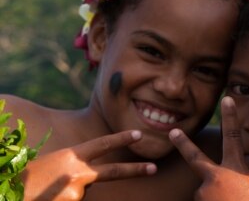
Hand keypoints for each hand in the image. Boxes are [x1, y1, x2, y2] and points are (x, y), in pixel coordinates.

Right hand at [23, 130, 156, 200]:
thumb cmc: (28, 178)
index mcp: (71, 155)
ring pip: (85, 191)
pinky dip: (66, 200)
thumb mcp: (53, 163)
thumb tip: (92, 178)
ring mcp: (76, 191)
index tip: (139, 135)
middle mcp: (77, 172)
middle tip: (154, 168)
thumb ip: (75, 166)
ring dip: (72, 192)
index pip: (103, 144)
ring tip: (50, 191)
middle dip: (136, 170)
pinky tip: (51, 198)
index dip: (122, 139)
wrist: (10, 192)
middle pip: (114, 171)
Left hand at [170, 96, 248, 200]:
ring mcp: (202, 192)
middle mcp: (216, 177)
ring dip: (212, 200)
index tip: (228, 99)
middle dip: (183, 143)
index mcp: (236, 170)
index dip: (231, 117)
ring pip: (204, 193)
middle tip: (173, 131)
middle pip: (195, 156)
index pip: (234, 137)